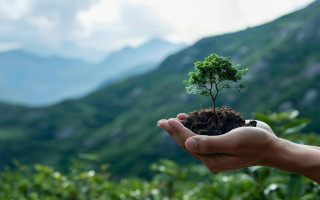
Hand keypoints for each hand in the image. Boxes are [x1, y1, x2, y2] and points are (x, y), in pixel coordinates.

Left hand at [158, 113, 278, 172]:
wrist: (271, 145)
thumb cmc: (255, 143)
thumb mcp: (233, 142)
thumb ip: (210, 144)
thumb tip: (187, 144)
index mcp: (212, 160)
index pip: (189, 145)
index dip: (177, 132)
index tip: (168, 120)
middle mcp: (211, 157)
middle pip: (187, 143)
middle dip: (174, 131)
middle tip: (161, 121)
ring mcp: (215, 150)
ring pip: (193, 138)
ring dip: (183, 128)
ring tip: (172, 119)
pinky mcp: (219, 141)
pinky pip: (203, 134)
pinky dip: (195, 126)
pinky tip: (189, 118)